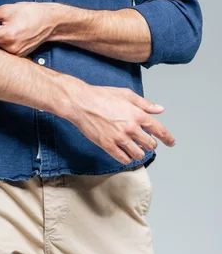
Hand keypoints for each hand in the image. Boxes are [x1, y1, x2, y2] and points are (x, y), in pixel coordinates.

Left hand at [0, 2, 56, 56]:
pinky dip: (2, 45)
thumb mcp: (6, 9)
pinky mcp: (19, 57)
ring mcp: (15, 55)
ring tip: (2, 30)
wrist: (50, 21)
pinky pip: (4, 52)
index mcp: (6, 35)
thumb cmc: (29, 12)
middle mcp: (10, 48)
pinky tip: (8, 36)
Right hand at [60, 77, 175, 164]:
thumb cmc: (102, 95)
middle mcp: (131, 127)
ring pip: (139, 154)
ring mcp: (119, 138)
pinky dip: (127, 158)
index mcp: (137, 114)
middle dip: (150, 144)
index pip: (159, 130)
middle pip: (150, 145)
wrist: (81, 102)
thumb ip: (145, 104)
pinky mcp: (108, 145)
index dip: (168, 138)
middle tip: (145, 142)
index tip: (171, 142)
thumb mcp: (126, 94)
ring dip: (139, 152)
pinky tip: (125, 152)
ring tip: (134, 147)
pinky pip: (124, 159)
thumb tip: (160, 110)